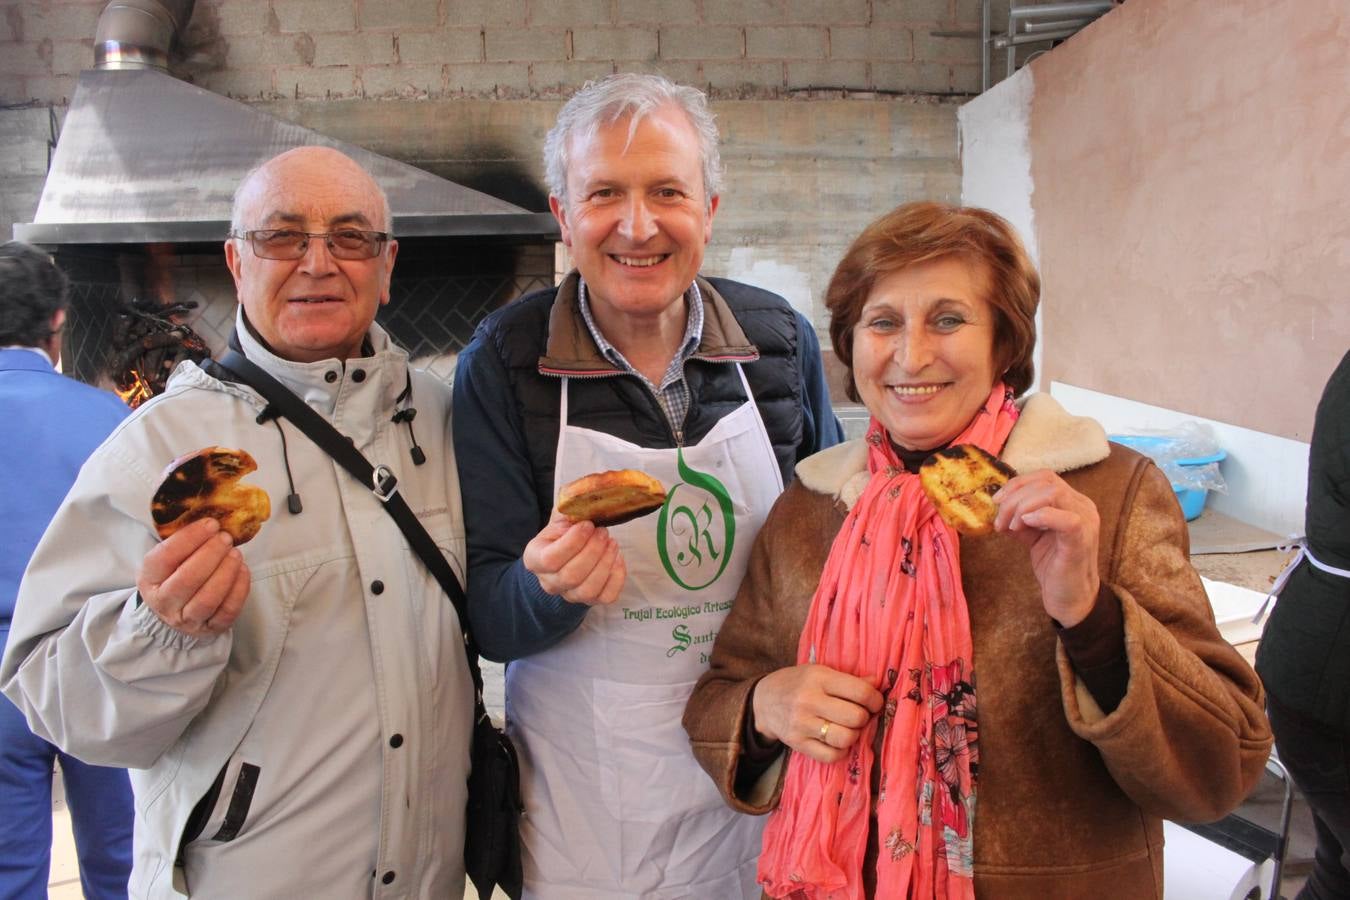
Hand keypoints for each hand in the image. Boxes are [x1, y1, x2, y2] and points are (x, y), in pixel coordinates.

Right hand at [137, 517, 250, 637]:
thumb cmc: (174, 575)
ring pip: (207, 599)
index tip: (210, 524)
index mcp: (149, 579)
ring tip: (235, 554)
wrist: (174, 612)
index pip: (164, 558)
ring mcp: (187, 620)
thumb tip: (211, 521)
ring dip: (226, 573)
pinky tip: (243, 571)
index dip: (189, 539)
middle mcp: (165, 603)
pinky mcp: (210, 629)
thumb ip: (183, 542)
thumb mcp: (167, 559)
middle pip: (187, 580)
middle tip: (225, 538)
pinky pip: (227, 612)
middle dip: (210, 555)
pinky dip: (239, 590)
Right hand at [523, 510, 625, 605]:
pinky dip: (617, 576)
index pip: (551, 559)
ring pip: (589, 589)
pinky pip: (607, 596)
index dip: (572, 543)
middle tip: (603, 532)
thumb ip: (568, 510)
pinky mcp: (591, 601)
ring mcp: (571, 595)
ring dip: (605, 563)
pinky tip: (617, 557)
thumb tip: (586, 497)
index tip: (587, 524)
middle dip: (592, 551)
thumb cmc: (561, 536)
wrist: (565, 559)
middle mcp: (550, 582)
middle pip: (571, 576)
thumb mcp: (559, 519)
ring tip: (611, 542)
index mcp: (535, 560)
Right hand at [751, 664, 883, 763]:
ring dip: (853, 735)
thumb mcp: (820, 672)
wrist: (764, 701)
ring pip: (845, 738)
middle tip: (858, 716)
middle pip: (855, 717)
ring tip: (848, 728)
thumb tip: (878, 684)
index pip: (860, 692)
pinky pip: (831, 756)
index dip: (875, 700)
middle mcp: (809, 700)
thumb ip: (849, 679)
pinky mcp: (797, 743)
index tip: (873, 702)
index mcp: (818, 677)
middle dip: (864, 718)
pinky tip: (836, 741)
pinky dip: (840, 751)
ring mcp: (802, 724)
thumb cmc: (798, 683)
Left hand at [993, 470, 1099, 626]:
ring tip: (1011, 528)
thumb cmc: (1053, 566)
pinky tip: (1025, 526)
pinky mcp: (1082, 540)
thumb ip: (1020, 518)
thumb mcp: (1032, 535)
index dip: (1017, 484)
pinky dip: (1041, 516)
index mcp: (1072, 502)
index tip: (996, 501)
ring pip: (1053, 493)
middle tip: (1000, 522)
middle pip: (1046, 482)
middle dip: (1015, 498)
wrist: (1069, 598)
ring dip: (1022, 507)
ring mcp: (1085, 521)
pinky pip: (1066, 518)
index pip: (1044, 477)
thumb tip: (997, 506)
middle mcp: (1083, 506)